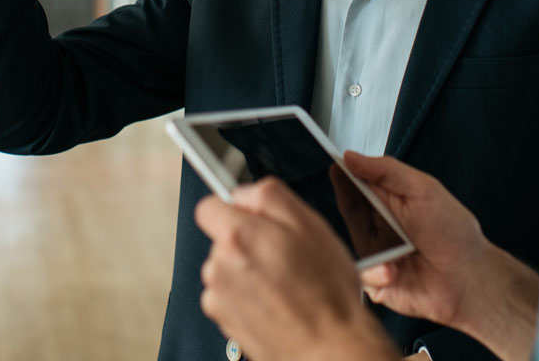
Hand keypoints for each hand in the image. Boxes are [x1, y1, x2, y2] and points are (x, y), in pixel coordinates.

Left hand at [195, 178, 397, 360]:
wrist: (330, 346)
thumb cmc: (326, 292)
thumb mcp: (310, 223)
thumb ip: (269, 195)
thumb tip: (244, 193)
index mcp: (238, 237)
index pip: (208, 206)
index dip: (232, 208)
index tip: (250, 217)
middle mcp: (220, 266)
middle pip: (221, 239)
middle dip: (247, 241)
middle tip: (283, 254)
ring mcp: (219, 297)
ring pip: (226, 268)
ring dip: (247, 270)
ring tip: (284, 283)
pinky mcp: (224, 322)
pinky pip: (229, 296)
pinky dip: (247, 296)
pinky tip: (274, 301)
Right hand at [345, 153, 538, 359]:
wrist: (471, 279)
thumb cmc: (454, 234)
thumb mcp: (423, 190)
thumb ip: (387, 170)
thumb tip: (351, 157)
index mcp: (391, 202)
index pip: (358, 184)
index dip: (345, 173)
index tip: (335, 162)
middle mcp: (380, 227)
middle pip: (349, 208)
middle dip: (347, 198)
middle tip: (352, 192)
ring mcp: (377, 255)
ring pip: (348, 241)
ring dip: (366, 235)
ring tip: (389, 236)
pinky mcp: (376, 283)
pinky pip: (362, 275)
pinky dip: (376, 270)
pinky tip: (394, 269)